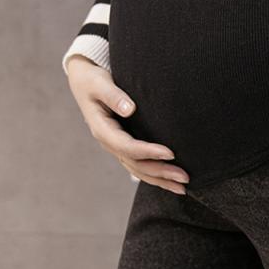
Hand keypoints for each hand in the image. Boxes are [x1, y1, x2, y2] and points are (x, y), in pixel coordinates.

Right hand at [65, 55, 189, 194]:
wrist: (84, 81)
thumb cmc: (93, 80)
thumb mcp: (99, 83)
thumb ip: (113, 95)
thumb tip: (129, 109)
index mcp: (102, 129)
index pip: (127, 146)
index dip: (148, 152)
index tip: (171, 153)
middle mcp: (109, 142)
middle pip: (135, 164)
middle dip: (160, 172)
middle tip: (184, 178)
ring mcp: (116, 146)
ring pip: (138, 169)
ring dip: (160, 180)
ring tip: (182, 188)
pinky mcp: (123, 146)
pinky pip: (139, 165)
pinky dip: (155, 175)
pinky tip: (170, 181)